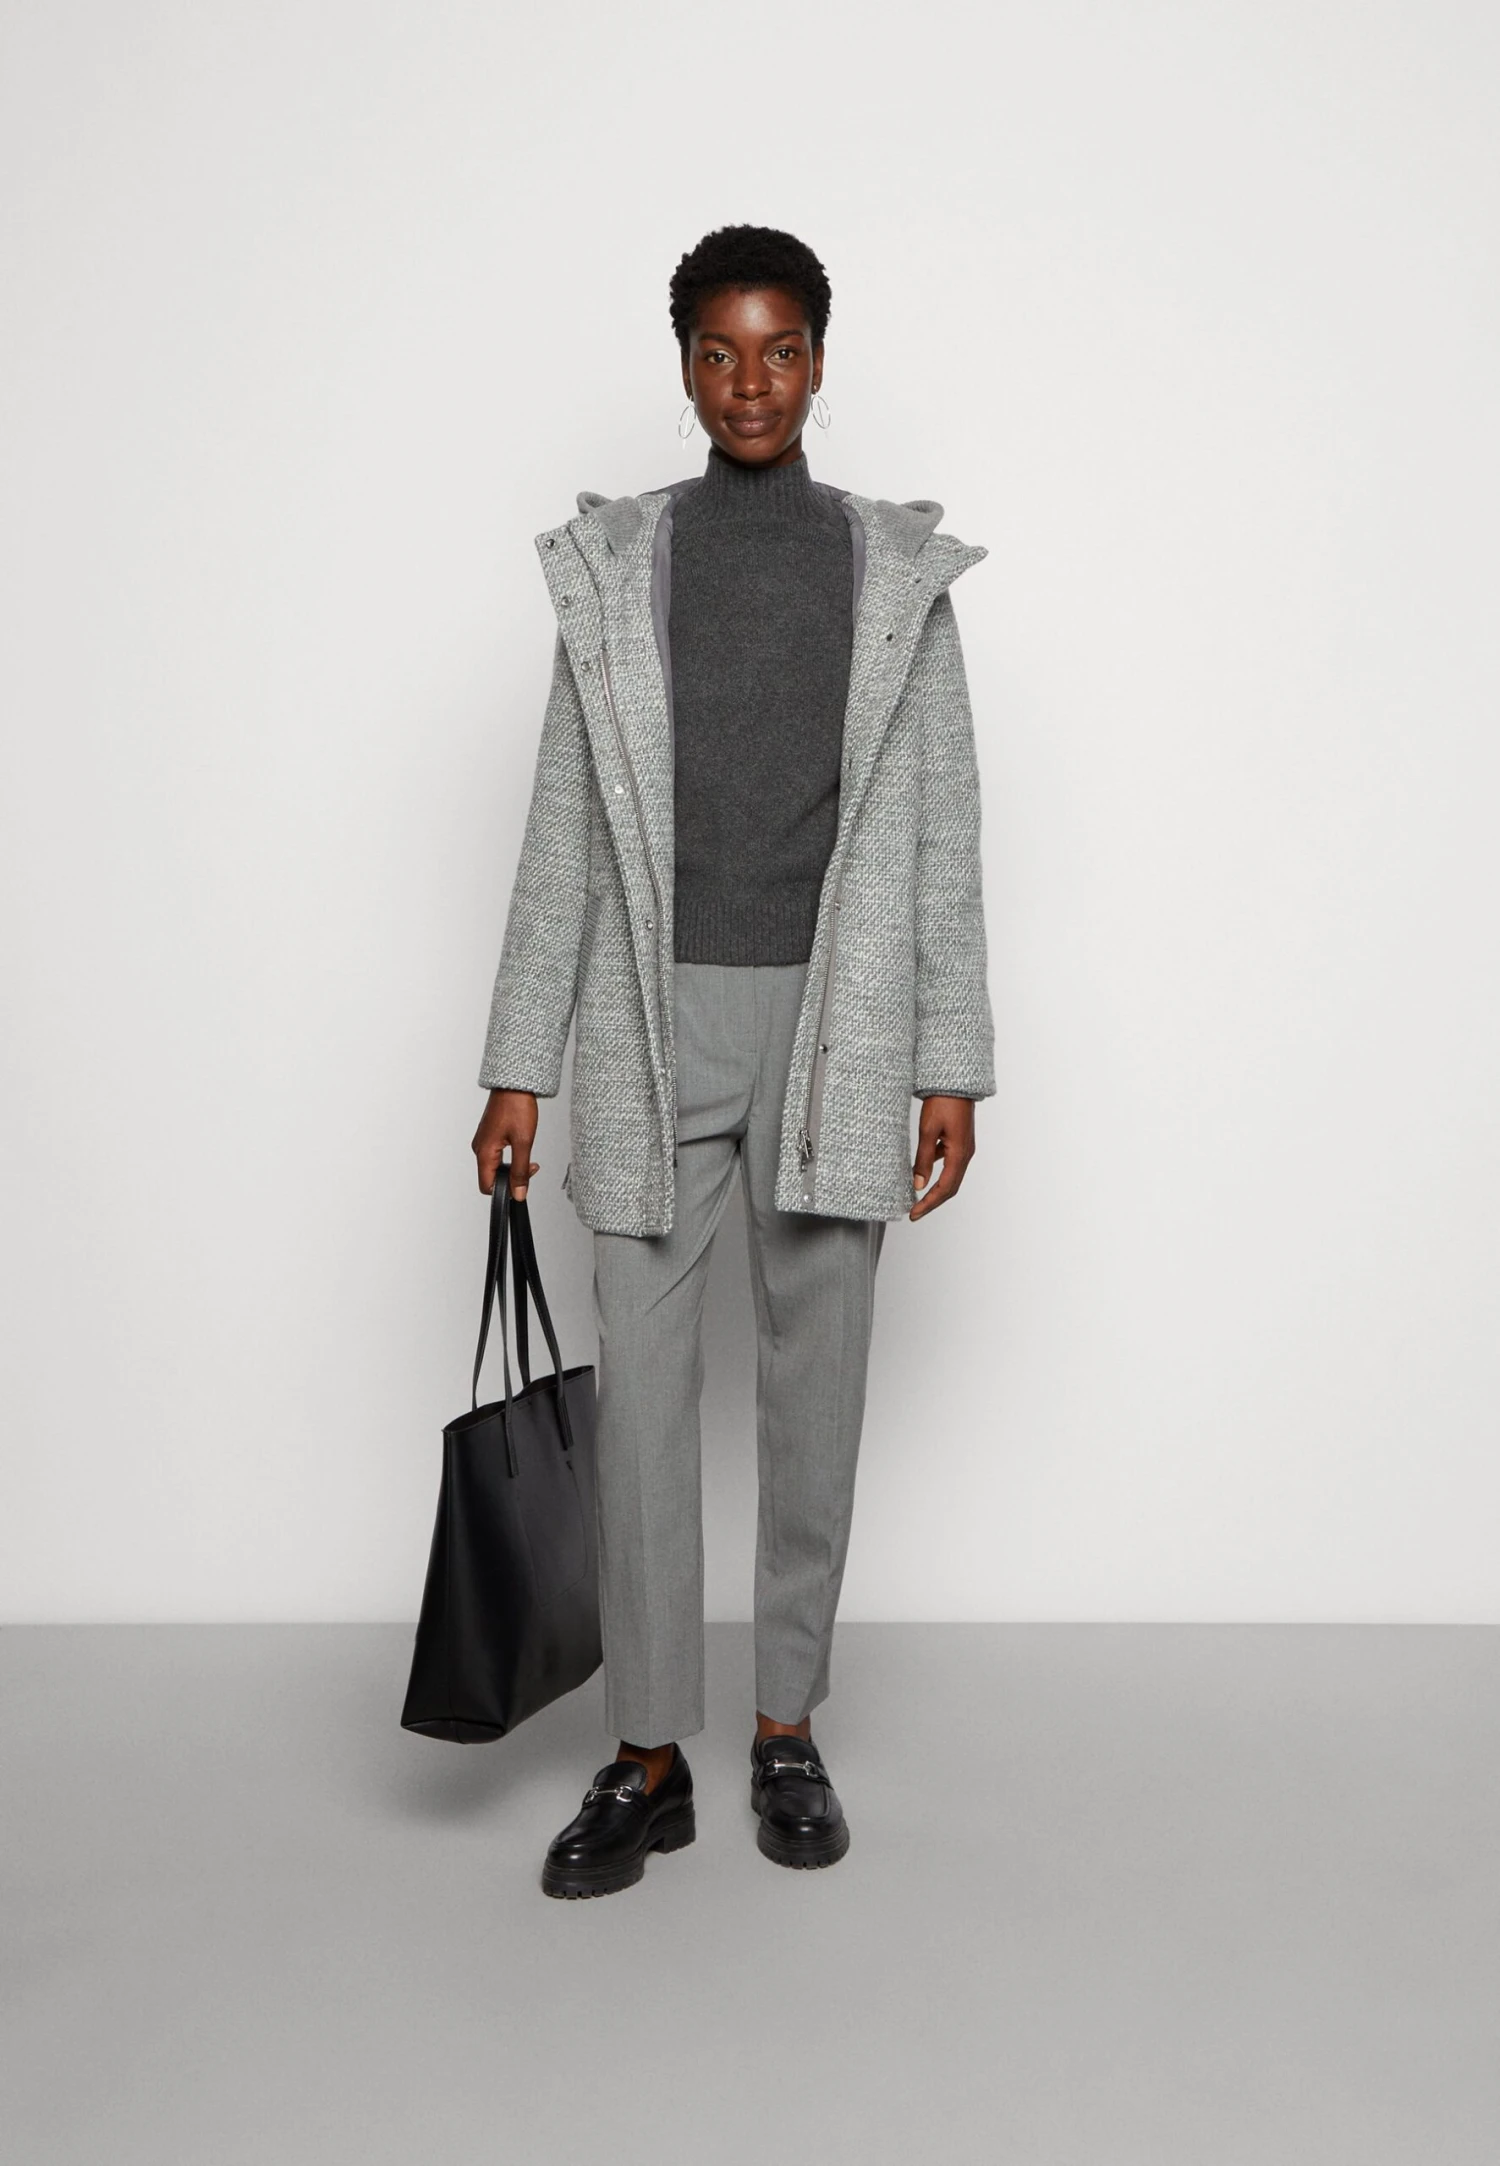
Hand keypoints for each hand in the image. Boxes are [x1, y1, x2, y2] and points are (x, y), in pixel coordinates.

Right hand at [472, 1089, 539, 1198]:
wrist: (515, 1084)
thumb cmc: (516, 1106)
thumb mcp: (523, 1142)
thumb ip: (520, 1171)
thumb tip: (518, 1192)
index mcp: (483, 1152)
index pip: (487, 1186)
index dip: (505, 1191)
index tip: (522, 1183)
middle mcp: (479, 1147)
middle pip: (492, 1177)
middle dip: (512, 1178)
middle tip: (530, 1167)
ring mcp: (483, 1140)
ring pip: (495, 1166)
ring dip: (512, 1166)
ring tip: (527, 1155)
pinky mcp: (489, 1134)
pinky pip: (496, 1154)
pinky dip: (510, 1157)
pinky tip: (521, 1146)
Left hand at [909, 1095, 974, 1220]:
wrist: (955, 1081)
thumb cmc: (943, 1101)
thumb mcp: (928, 1131)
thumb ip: (923, 1159)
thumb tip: (918, 1185)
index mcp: (959, 1153)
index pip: (945, 1188)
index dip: (929, 1204)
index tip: (914, 1213)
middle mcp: (965, 1154)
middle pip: (951, 1187)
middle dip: (932, 1202)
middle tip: (914, 1212)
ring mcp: (964, 1148)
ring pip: (951, 1177)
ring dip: (935, 1189)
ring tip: (917, 1197)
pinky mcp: (960, 1142)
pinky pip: (950, 1164)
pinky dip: (937, 1173)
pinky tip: (922, 1169)